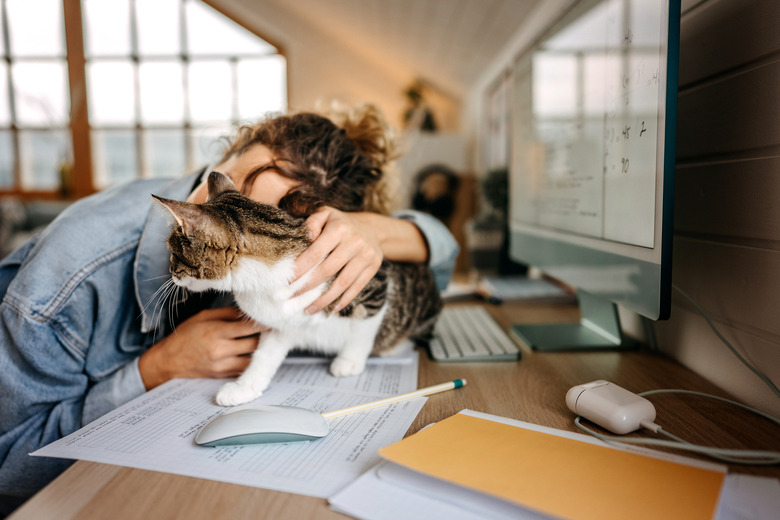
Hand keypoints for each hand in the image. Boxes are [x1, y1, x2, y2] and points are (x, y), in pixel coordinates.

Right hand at [138, 307, 266, 389]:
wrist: (168, 361)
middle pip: (255, 344)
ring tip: (267, 342)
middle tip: (274, 330)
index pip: (249, 328)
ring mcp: (223, 365)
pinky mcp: (223, 375)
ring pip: (253, 359)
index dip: (263, 323)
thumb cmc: (185, 336)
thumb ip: (227, 313)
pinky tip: (255, 354)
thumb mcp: (203, 317)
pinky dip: (252, 362)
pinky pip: (244, 369)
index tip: (273, 318)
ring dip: (261, 351)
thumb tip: (247, 311)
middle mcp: (221, 350)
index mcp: (216, 332)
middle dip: (266, 337)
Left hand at [293, 207, 383, 313]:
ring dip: (324, 299)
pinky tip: (332, 308)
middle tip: (291, 298)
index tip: (286, 282)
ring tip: (309, 309)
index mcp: (339, 228)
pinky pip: (357, 287)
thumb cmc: (340, 223)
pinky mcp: (373, 267)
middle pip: (327, 271)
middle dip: (307, 287)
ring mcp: (366, 256)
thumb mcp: (326, 214)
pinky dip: (344, 300)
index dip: (300, 270)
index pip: (315, 253)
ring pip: (342, 283)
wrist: (373, 227)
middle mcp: (354, 242)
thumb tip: (306, 236)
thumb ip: (312, 222)